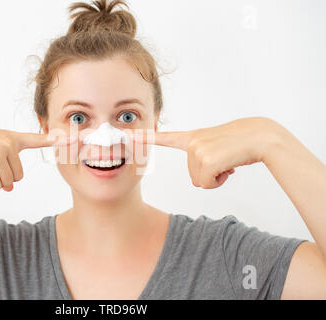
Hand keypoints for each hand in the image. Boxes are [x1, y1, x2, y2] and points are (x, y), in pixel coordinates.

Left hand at [132, 117, 282, 188]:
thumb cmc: (242, 144)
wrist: (261, 136)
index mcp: (193, 138)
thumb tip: (203, 179)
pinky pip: (207, 183)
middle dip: (210, 175)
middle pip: (194, 177)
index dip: (144, 139)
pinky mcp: (205, 158)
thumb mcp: (218, 149)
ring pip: (200, 181)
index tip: (126, 137)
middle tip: (225, 160)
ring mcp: (197, 149)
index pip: (165, 138)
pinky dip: (220, 180)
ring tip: (229, 160)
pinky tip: (230, 166)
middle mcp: (192, 142)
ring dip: (217, 177)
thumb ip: (204, 160)